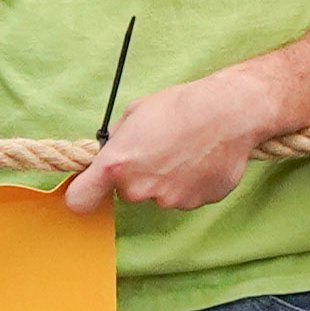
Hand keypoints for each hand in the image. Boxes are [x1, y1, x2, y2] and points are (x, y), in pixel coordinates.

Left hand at [70, 56, 283, 217]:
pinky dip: (190, 183)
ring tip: (184, 151)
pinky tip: (200, 159)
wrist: (229, 112)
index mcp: (116, 165)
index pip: (80, 200)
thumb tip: (110, 153)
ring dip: (165, 180)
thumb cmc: (180, 107)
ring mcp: (168, 200)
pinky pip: (184, 196)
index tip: (90, 187)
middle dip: (136, 176)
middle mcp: (138, 189)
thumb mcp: (135, 114)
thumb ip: (117, 142)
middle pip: (126, 192)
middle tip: (157, 150)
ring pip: (158, 195)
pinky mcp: (195, 203)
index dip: (84, 193)